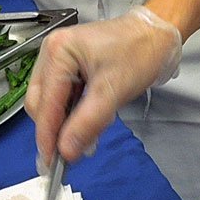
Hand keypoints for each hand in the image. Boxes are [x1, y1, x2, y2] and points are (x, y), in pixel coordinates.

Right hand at [24, 6, 181, 166]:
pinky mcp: (70, 69)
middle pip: (42, 104)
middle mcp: (53, 53)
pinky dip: (74, 115)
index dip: (47, 135)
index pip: (45, 103)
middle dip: (56, 130)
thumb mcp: (113, 91)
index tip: (51, 163)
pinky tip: (90, 124)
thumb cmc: (139, 52)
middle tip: (71, 155)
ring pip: (52, 104)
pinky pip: (64, 99)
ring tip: (87, 139)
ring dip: (66, 124)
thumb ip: (87, 123)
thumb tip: (66, 150)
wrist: (157, 36)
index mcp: (58, 51)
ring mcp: (60, 61)